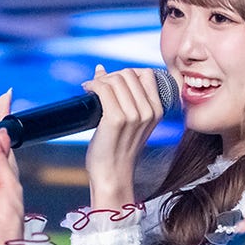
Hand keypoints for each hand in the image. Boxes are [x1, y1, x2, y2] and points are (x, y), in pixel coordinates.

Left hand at [82, 64, 165, 208]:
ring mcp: (133, 115)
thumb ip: (123, 97)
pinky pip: (103, 89)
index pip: (145, 74)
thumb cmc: (117, 150)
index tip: (113, 82)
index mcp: (157, 110)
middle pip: (128, 73)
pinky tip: (87, 90)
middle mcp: (148, 111)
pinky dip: (93, 85)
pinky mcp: (116, 119)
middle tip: (98, 86)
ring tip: (92, 89)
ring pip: (115, 79)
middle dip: (111, 76)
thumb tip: (100, 69)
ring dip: (100, 81)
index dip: (126, 73)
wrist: (113, 176)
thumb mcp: (131, 123)